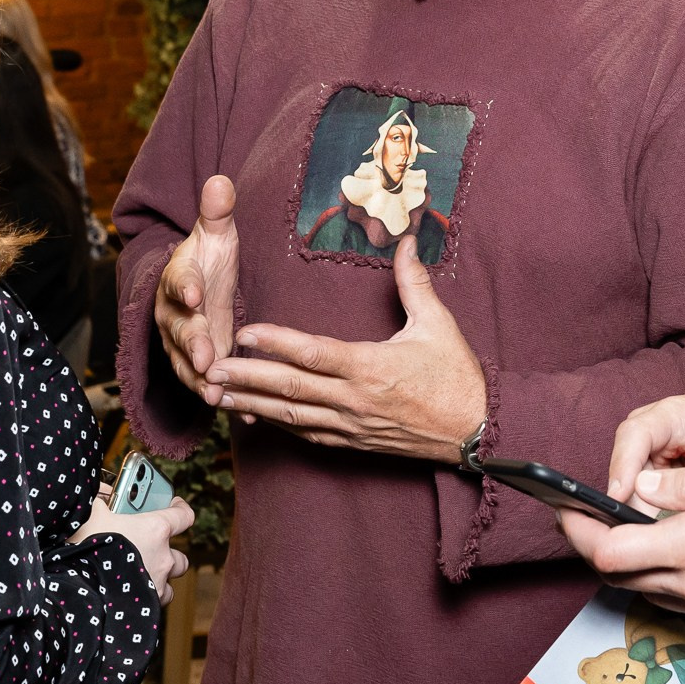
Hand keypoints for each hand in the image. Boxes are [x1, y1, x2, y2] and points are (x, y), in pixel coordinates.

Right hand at [76, 494, 196, 604]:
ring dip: (161, 577)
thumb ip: (100, 501)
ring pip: (170, 581)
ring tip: (143, 573)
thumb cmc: (88, 548)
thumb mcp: (90, 516)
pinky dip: (148, 595)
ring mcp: (158, 583)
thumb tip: (100, 494)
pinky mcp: (149, 605)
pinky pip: (157, 601)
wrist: (81, 589)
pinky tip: (131, 592)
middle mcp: (163, 558)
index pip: (183, 516)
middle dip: (169, 553)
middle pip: (181, 556)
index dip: (180, 509)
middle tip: (152, 549)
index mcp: (155, 530)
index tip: (175, 506)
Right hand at [154, 176, 239, 403]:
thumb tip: (220, 179)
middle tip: (207, 359)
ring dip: (202, 381)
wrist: (198, 286)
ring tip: (217, 397)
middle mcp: (175, 315)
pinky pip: (209, 382)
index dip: (184, 287)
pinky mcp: (202, 363)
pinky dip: (225, 398)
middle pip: (180, 331)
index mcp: (179, 279)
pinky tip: (245, 415)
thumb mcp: (216, 234)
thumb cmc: (208, 259)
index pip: (178, 281)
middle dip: (193, 346)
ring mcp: (186, 343)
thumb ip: (218, 212)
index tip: (193, 292)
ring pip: (188, 364)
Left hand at [208, 241, 484, 461]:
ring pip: (291, 417)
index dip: (275, 343)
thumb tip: (405, 240)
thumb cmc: (457, 377)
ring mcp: (351, 425)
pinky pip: (308, 435)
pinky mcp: (353, 442)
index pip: (312, 354)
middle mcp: (354, 399)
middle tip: (209, 369)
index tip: (246, 333)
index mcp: (371, 367)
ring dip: (252, 405)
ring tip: (217, 395)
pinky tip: (257, 416)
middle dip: (246, 379)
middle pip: (290, 388)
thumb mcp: (438, 324)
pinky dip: (278, 426)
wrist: (475, 432)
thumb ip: (414, 282)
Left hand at [559, 462, 684, 635]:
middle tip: (581, 515)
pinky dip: (652, 577)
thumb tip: (643, 483)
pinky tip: (663, 551)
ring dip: (620, 563)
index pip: (609, 553)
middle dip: (590, 546)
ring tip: (619, 528)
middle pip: (614, 576)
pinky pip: (669, 600)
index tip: (565, 510)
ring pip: (640, 590)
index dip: (578, 533)